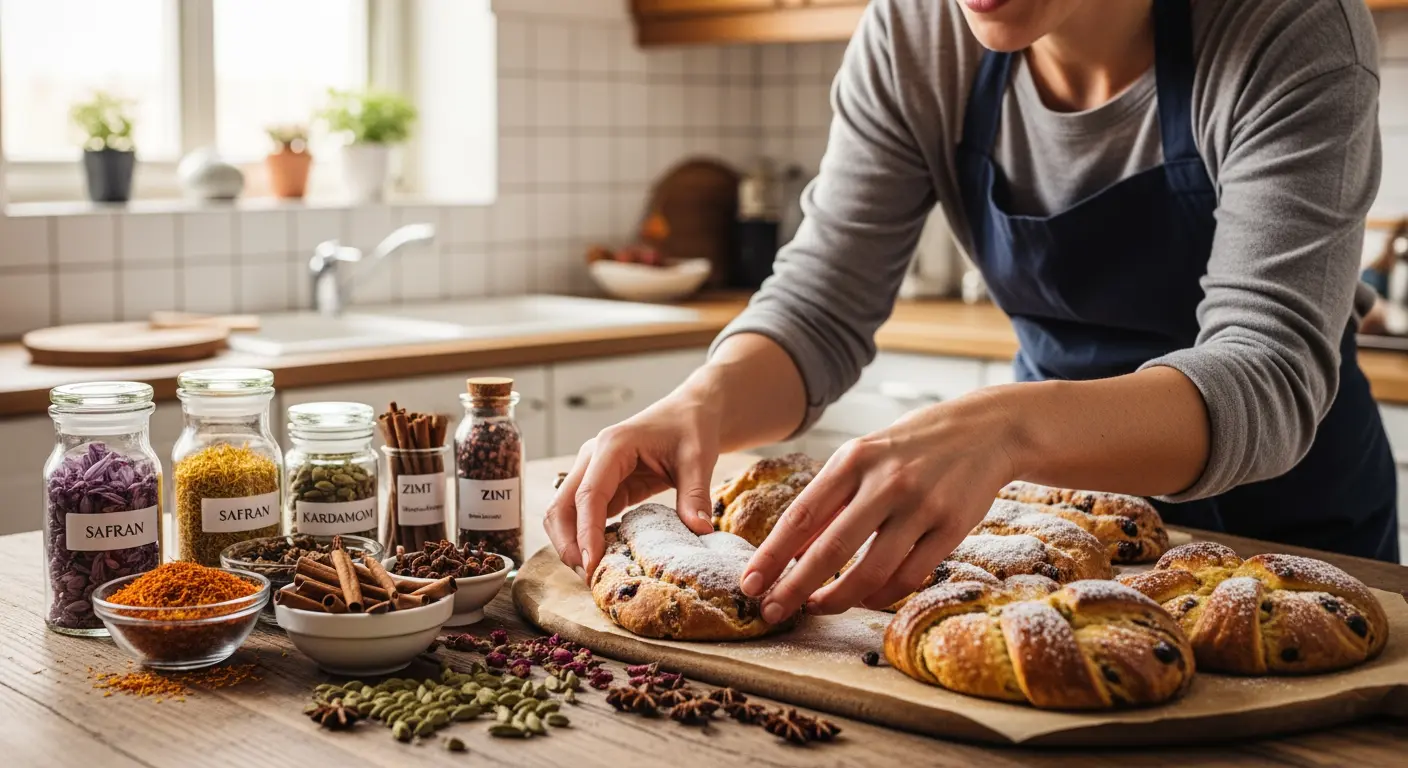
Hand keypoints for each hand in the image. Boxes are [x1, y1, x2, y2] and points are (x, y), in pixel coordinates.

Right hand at [544, 390, 722, 580]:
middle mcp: (592, 458)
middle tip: (589, 578)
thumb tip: (699, 531)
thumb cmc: (691, 428)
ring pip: (564, 514)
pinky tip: (604, 560)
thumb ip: (695, 495)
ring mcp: (593, 472)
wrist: (690, 412)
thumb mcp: (698, 459)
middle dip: (568, 545)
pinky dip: (587, 539)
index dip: (586, 533)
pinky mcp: (602, 486)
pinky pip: (584, 516)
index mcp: (611, 446)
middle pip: (561, 506)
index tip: (591, 566)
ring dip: (571, 544)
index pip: (588, 495)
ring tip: (593, 575)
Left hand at [740, 388, 1021, 622]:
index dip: (772, 555)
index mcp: (853, 460)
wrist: (984, 430)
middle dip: (795, 587)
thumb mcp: (863, 458)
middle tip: (772, 612)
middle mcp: (886, 482)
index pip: (801, 515)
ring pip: (872, 572)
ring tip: (818, 607)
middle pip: (831, 549)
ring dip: (839, 599)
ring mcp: (922, 506)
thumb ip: (828, 500)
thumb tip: (787, 551)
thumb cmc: (909, 449)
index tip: (750, 584)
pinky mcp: (952, 528)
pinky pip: (909, 576)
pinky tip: (865, 598)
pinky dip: (881, 595)